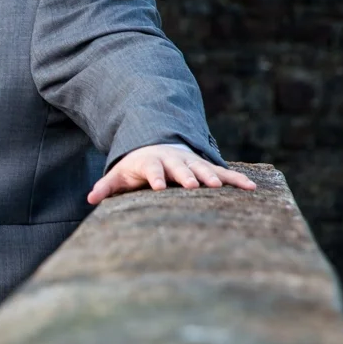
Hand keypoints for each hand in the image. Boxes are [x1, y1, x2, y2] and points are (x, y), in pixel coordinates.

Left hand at [87, 143, 256, 204]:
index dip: (156, 177)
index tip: (159, 187)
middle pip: (181, 167)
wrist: (158, 145)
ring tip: (220, 186)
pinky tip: (251, 188)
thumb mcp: (120, 175)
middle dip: (187, 175)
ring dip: (212, 177)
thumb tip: (90, 198)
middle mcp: (174, 160)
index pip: (153, 169)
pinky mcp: (207, 168)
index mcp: (152, 162)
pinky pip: (224, 173)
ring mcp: (192, 163)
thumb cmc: (137, 167)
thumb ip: (107, 186)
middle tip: (193, 185)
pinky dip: (237, 179)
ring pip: (204, 168)